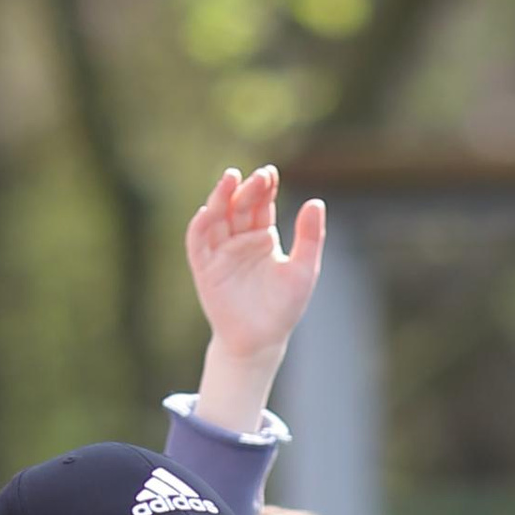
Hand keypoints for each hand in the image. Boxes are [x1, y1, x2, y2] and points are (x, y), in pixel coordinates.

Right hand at [187, 166, 325, 437]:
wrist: (262, 341)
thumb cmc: (284, 307)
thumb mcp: (303, 270)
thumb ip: (309, 237)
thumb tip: (316, 202)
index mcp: (263, 236)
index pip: (261, 204)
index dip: (265, 188)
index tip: (271, 173)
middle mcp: (239, 240)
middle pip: (240, 206)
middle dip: (248, 189)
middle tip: (259, 176)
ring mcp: (220, 253)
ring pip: (217, 218)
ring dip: (221, 198)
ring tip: (231, 179)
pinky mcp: (205, 269)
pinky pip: (198, 243)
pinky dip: (200, 226)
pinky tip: (207, 211)